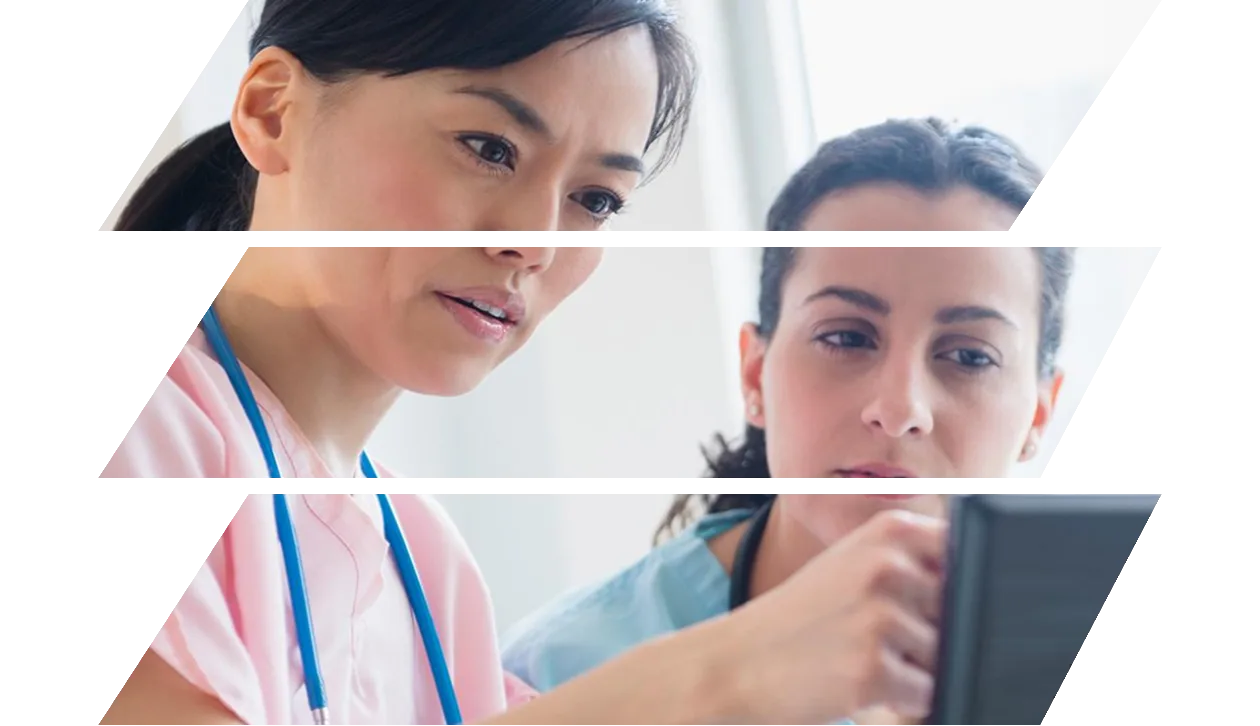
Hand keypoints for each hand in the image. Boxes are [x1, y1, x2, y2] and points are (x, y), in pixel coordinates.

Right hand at [720, 509, 946, 725]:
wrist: (736, 661)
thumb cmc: (802, 616)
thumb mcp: (854, 563)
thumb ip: (914, 562)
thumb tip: (981, 592)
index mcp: (889, 531)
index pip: (966, 555)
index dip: (953, 587)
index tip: (922, 601)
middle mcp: (887, 567)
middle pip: (961, 611)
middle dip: (933, 633)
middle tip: (877, 636)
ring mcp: (879, 618)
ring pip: (944, 655)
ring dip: (915, 668)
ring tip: (862, 658)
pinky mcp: (872, 669)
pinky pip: (924, 693)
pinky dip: (902, 700)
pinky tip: (860, 684)